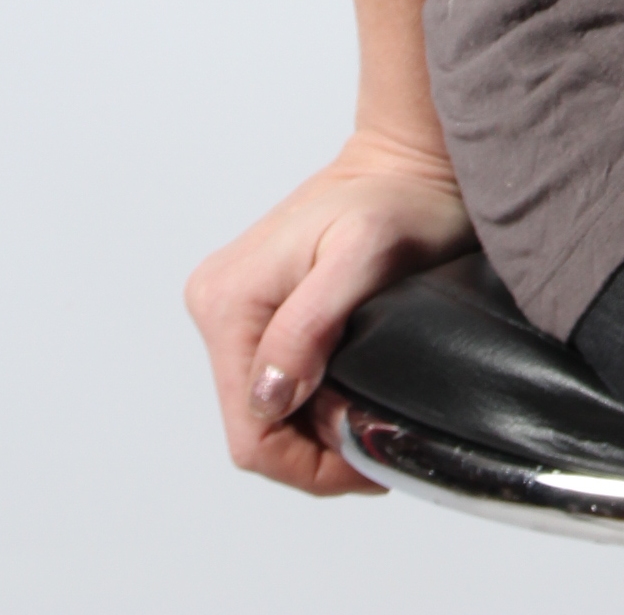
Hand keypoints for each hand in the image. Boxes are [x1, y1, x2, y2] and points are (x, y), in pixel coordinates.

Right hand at [183, 127, 473, 495]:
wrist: (407, 162)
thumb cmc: (400, 199)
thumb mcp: (365, 257)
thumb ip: (309, 326)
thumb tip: (271, 395)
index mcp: (230, 300)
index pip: (252, 433)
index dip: (311, 463)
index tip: (369, 454)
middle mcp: (216, 303)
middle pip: (255, 427)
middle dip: (315, 448)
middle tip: (378, 432)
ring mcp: (231, 306)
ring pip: (264, 411)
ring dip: (314, 427)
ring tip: (368, 412)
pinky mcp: (253, 308)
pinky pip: (272, 382)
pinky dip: (311, 401)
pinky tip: (350, 391)